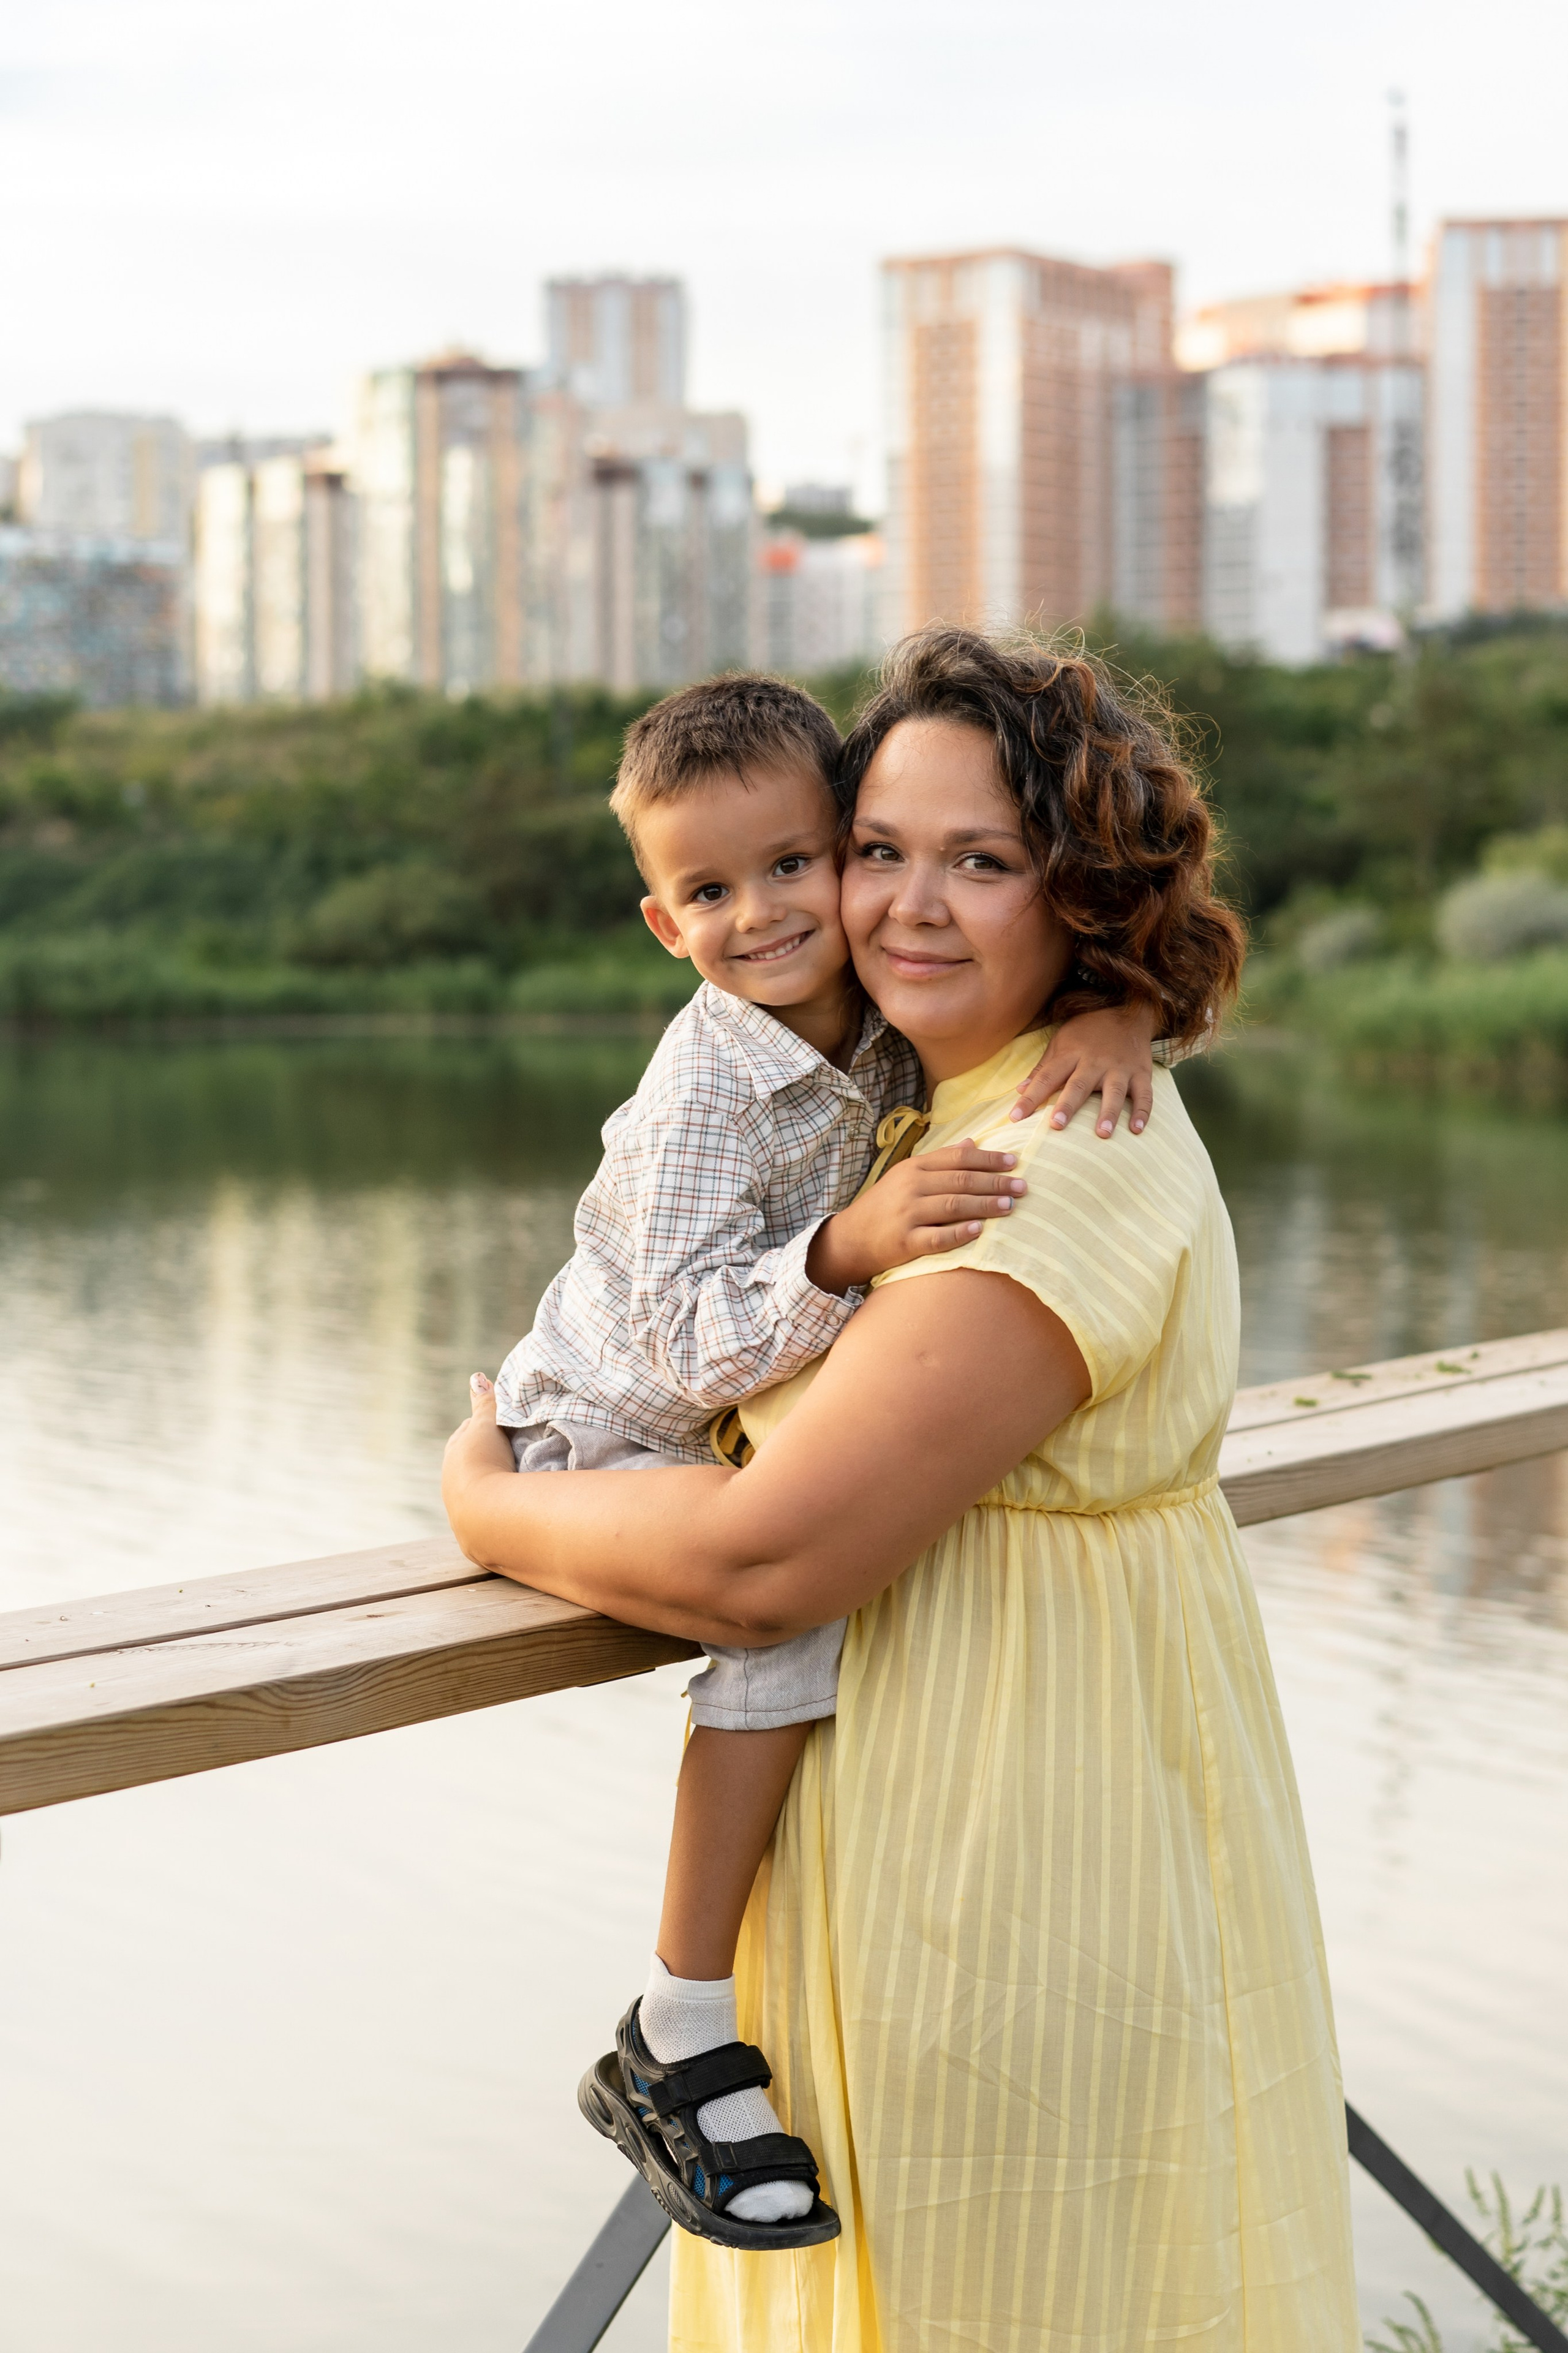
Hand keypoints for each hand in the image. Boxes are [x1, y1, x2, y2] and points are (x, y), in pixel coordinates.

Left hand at [442, 1372, 517, 1556]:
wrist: (487, 1515)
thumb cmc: (485, 1463)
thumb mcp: (486, 1427)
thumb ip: (485, 1403)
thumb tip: (477, 1377)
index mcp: (453, 1456)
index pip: (466, 1435)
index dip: (482, 1427)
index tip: (498, 1424)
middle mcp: (451, 1485)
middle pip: (469, 1464)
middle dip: (484, 1457)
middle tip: (508, 1451)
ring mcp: (461, 1512)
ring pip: (477, 1492)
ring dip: (492, 1485)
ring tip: (515, 1482)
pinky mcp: (476, 1536)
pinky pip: (488, 1515)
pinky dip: (498, 1508)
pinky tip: (512, 1509)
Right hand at [806, 1143, 1025, 1294]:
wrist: (849, 1239)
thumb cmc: (884, 1206)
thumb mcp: (907, 1175)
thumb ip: (939, 1160)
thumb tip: (972, 1142)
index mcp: (914, 1167)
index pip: (958, 1158)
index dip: (988, 1159)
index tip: (1014, 1162)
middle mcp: (911, 1187)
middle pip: (960, 1180)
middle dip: (995, 1182)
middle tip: (1022, 1186)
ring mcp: (907, 1214)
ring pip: (953, 1206)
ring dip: (985, 1205)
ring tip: (1010, 1206)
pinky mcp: (904, 1242)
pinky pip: (937, 1237)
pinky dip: (959, 1233)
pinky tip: (979, 1231)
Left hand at [1013, 1002, 1158, 1136]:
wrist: (1128, 1010)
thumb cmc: (1088, 1032)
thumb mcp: (1061, 1042)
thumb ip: (1043, 1068)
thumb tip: (1020, 1090)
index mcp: (1071, 1054)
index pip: (1047, 1077)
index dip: (1031, 1097)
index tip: (1016, 1116)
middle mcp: (1095, 1061)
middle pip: (1079, 1085)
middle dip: (1068, 1105)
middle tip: (1056, 1125)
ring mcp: (1120, 1067)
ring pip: (1114, 1091)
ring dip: (1109, 1112)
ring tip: (1103, 1134)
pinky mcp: (1141, 1072)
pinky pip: (1144, 1093)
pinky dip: (1142, 1111)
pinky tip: (1137, 1129)